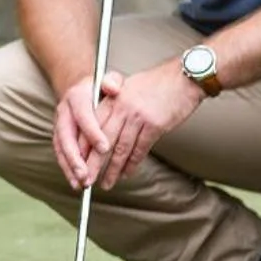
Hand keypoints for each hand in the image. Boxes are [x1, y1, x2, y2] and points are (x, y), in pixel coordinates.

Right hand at [52, 70, 118, 191]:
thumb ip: (112, 81)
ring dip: (70, 167)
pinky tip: (76, 182)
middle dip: (76, 157)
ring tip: (80, 183)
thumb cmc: (99, 88)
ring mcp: (59, 125)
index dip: (92, 132)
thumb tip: (113, 88)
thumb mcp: (108, 78)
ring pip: (61, 148)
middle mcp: (64, 112)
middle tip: (86, 174)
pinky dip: (67, 169)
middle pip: (66, 136)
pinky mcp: (59, 137)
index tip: (105, 147)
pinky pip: (61, 154)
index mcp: (77, 97)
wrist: (79, 89)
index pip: (84, 115)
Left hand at [90, 60, 204, 189]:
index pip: (91, 126)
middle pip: (102, 141)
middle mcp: (122, 108)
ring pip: (120, 149)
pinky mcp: (155, 126)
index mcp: (112, 98)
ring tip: (105, 183)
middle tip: (86, 181)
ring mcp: (138, 117)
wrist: (184, 77)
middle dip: (93, 164)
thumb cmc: (157, 82)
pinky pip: (140, 150)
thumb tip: (100, 125)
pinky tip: (125, 174)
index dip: (83, 147)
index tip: (76, 163)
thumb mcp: (128, 86)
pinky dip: (132, 164)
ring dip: (112, 170)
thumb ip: (112, 103)